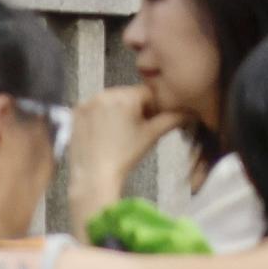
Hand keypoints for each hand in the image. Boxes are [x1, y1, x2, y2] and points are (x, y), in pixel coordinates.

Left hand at [65, 87, 176, 225]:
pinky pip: (95, 108)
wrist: (93, 176)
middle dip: (136, 108)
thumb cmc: (126, 154)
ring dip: (119, 111)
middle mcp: (103, 93)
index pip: (148, 93)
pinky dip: (102, 116)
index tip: (153, 122)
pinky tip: (105, 133)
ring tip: (120, 132)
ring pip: (112, 101)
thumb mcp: (153, 134)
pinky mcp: (75, 113)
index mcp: (125, 95)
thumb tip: (193, 111)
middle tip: (138, 129)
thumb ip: (175, 118)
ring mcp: (86, 103)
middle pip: (129, 95)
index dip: (155, 107)